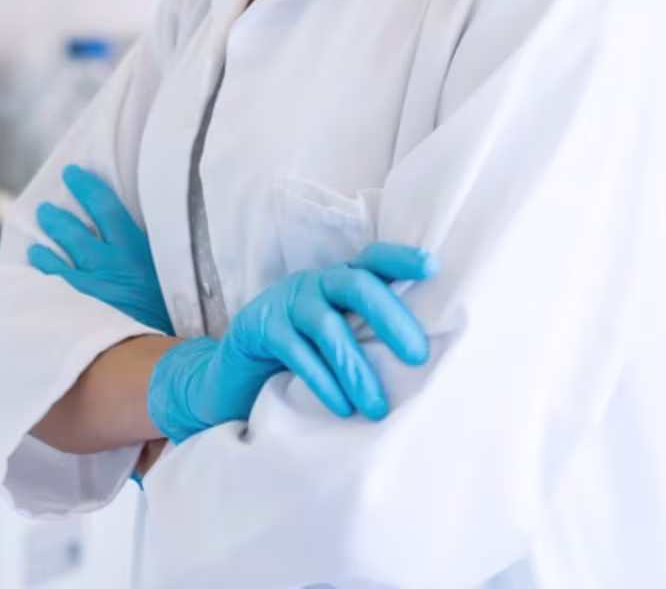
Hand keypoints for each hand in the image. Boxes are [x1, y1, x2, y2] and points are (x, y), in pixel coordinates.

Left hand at [28, 165, 173, 333]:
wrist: (165, 353)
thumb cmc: (173, 313)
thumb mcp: (169, 273)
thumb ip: (151, 253)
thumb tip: (137, 233)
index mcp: (137, 249)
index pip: (107, 207)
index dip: (87, 187)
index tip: (73, 174)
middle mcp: (112, 263)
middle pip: (75, 231)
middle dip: (57, 218)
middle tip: (45, 209)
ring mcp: (93, 287)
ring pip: (59, 258)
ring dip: (45, 246)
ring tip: (35, 243)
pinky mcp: (80, 310)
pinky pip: (53, 286)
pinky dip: (44, 275)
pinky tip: (37, 270)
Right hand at [146, 242, 436, 443]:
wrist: (232, 375)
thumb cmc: (298, 359)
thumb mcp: (334, 340)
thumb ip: (366, 335)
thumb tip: (423, 359)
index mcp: (336, 283)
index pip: (372, 260)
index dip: (401, 259)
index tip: (432, 266)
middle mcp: (313, 284)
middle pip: (357, 285)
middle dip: (391, 318)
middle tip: (418, 357)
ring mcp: (284, 303)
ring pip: (328, 326)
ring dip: (357, 368)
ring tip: (378, 406)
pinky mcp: (260, 329)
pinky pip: (296, 352)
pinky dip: (322, 381)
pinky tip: (341, 407)